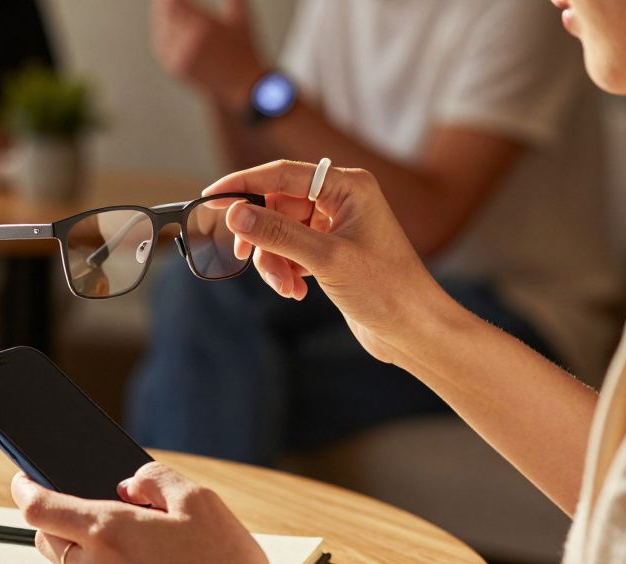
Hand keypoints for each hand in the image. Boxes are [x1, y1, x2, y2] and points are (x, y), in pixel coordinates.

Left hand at [10, 462, 300, 563]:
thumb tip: (129, 483)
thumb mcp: (198, 501)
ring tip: (142, 554)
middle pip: (48, 542)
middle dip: (57, 523)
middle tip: (89, 514)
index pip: (40, 507)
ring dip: (92, 558)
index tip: (22, 480)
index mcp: (108, 531)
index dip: (25, 488)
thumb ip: (155, 479)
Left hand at [151, 0, 264, 106]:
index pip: (174, 2)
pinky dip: (163, 30)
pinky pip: (161, 43)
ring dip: (164, 14)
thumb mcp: (240, 18)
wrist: (241, 86)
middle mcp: (188, 43)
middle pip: (164, 12)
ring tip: (170, 6)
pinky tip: (168, 23)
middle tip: (173, 0)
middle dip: (168, 2)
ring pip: (161, 26)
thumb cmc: (243, 50)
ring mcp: (179, 56)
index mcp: (203, 27)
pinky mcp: (174, 66)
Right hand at [204, 160, 458, 366]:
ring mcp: (335, 225)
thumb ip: (278, 234)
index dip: (243, 184)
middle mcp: (341, 199)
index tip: (211, 197)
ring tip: (286, 286)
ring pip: (280, 232)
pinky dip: (286, 270)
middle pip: (277, 205)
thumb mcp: (326, 259)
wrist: (414, 328)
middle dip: (263, 238)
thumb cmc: (387, 289)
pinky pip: (291, 251)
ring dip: (274, 261)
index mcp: (348, 186)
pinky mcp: (331, 251)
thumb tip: (236, 213)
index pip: (282, 174)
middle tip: (248, 259)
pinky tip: (296, 290)